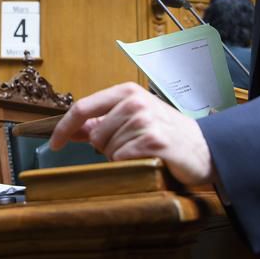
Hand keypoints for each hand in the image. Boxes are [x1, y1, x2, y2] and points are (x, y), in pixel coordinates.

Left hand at [48, 82, 214, 185]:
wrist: (205, 149)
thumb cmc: (167, 133)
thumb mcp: (134, 118)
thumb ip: (102, 122)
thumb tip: (72, 129)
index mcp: (126, 92)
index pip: (82, 108)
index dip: (64, 127)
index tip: (54, 144)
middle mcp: (134, 102)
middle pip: (94, 135)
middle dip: (106, 148)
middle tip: (131, 147)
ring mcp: (144, 121)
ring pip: (108, 149)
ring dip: (121, 157)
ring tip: (144, 152)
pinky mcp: (153, 141)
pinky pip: (122, 160)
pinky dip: (130, 166)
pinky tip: (148, 160)